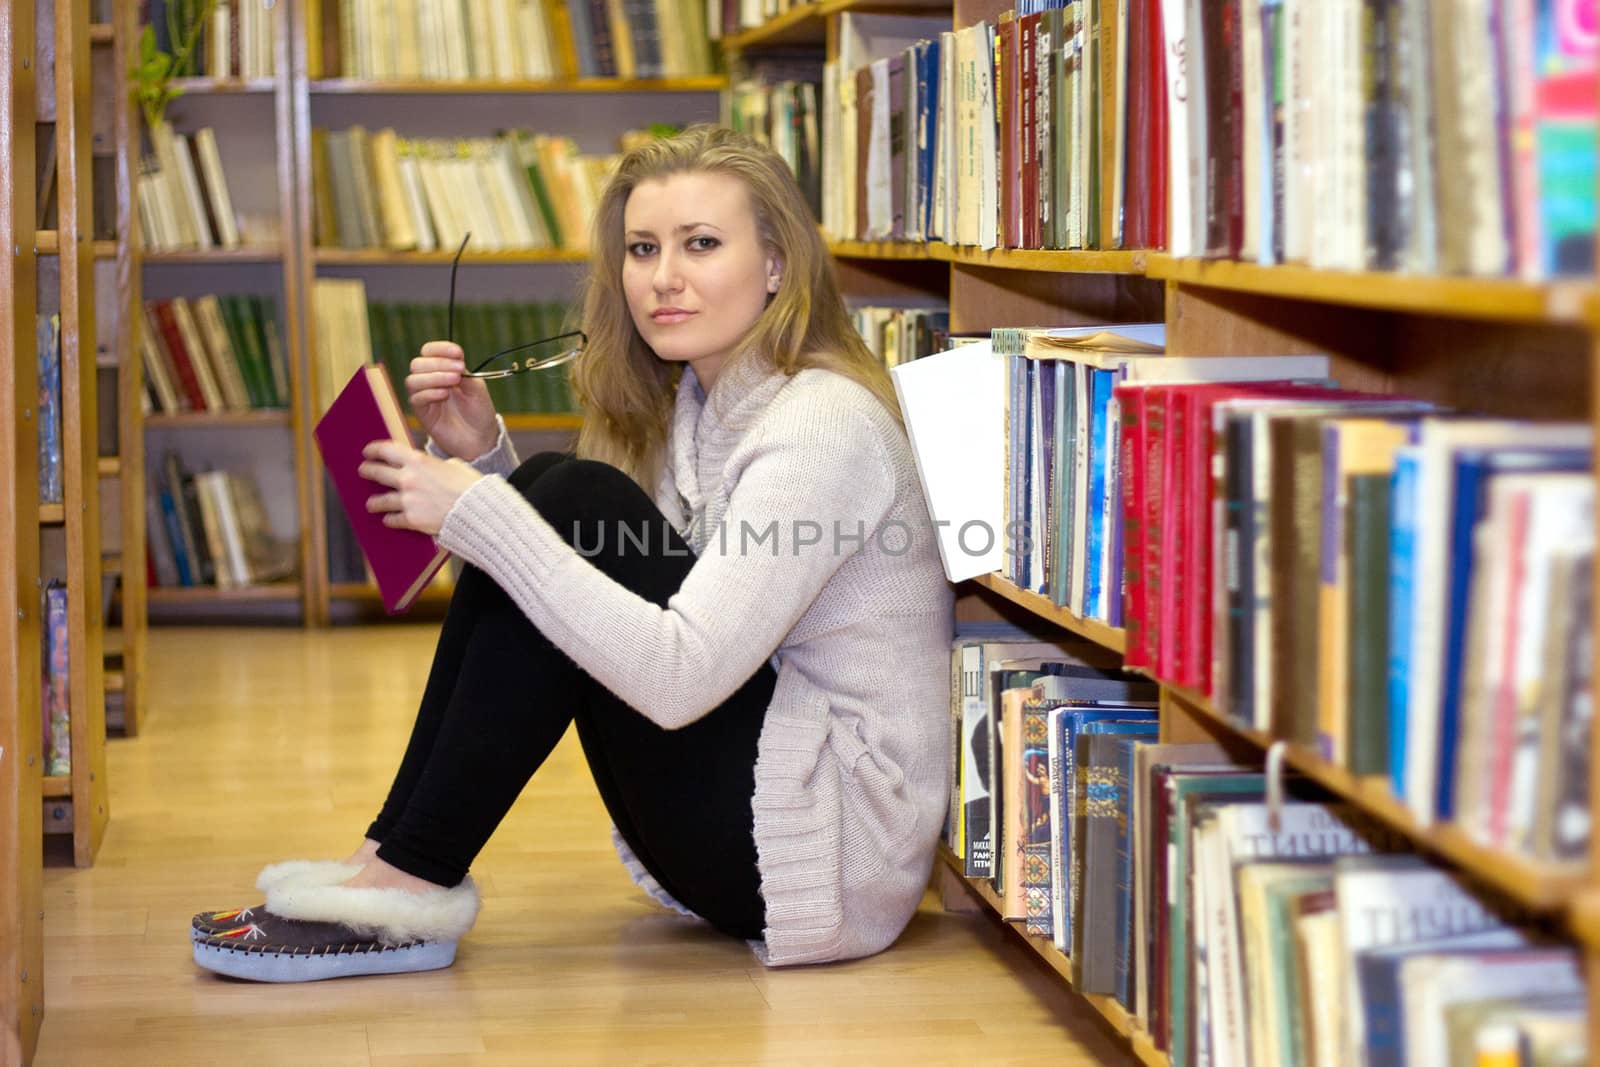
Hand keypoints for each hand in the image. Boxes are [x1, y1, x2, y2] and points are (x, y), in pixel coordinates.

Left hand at [360, 440, 483, 536]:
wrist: (477, 512)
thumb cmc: (471, 486)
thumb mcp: (455, 466)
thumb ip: (438, 465)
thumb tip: (436, 468)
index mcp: (418, 461)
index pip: (386, 450)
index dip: (374, 450)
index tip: (368, 452)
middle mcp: (408, 479)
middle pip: (377, 473)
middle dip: (368, 471)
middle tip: (364, 471)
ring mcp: (407, 500)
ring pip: (380, 500)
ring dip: (374, 502)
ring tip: (371, 503)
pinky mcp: (411, 520)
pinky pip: (393, 520)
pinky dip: (390, 520)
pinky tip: (388, 520)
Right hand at [406, 341, 499, 460]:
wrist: (481, 438)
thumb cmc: (479, 412)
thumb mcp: (477, 388)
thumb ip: (464, 374)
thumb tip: (454, 360)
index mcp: (443, 369)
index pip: (429, 351)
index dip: (440, 348)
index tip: (457, 352)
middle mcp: (430, 380)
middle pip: (418, 363)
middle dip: (438, 363)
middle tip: (458, 370)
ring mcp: (424, 396)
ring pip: (413, 380)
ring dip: (434, 377)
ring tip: (454, 382)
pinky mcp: (422, 413)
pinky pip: (416, 398)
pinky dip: (429, 393)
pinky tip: (444, 394)